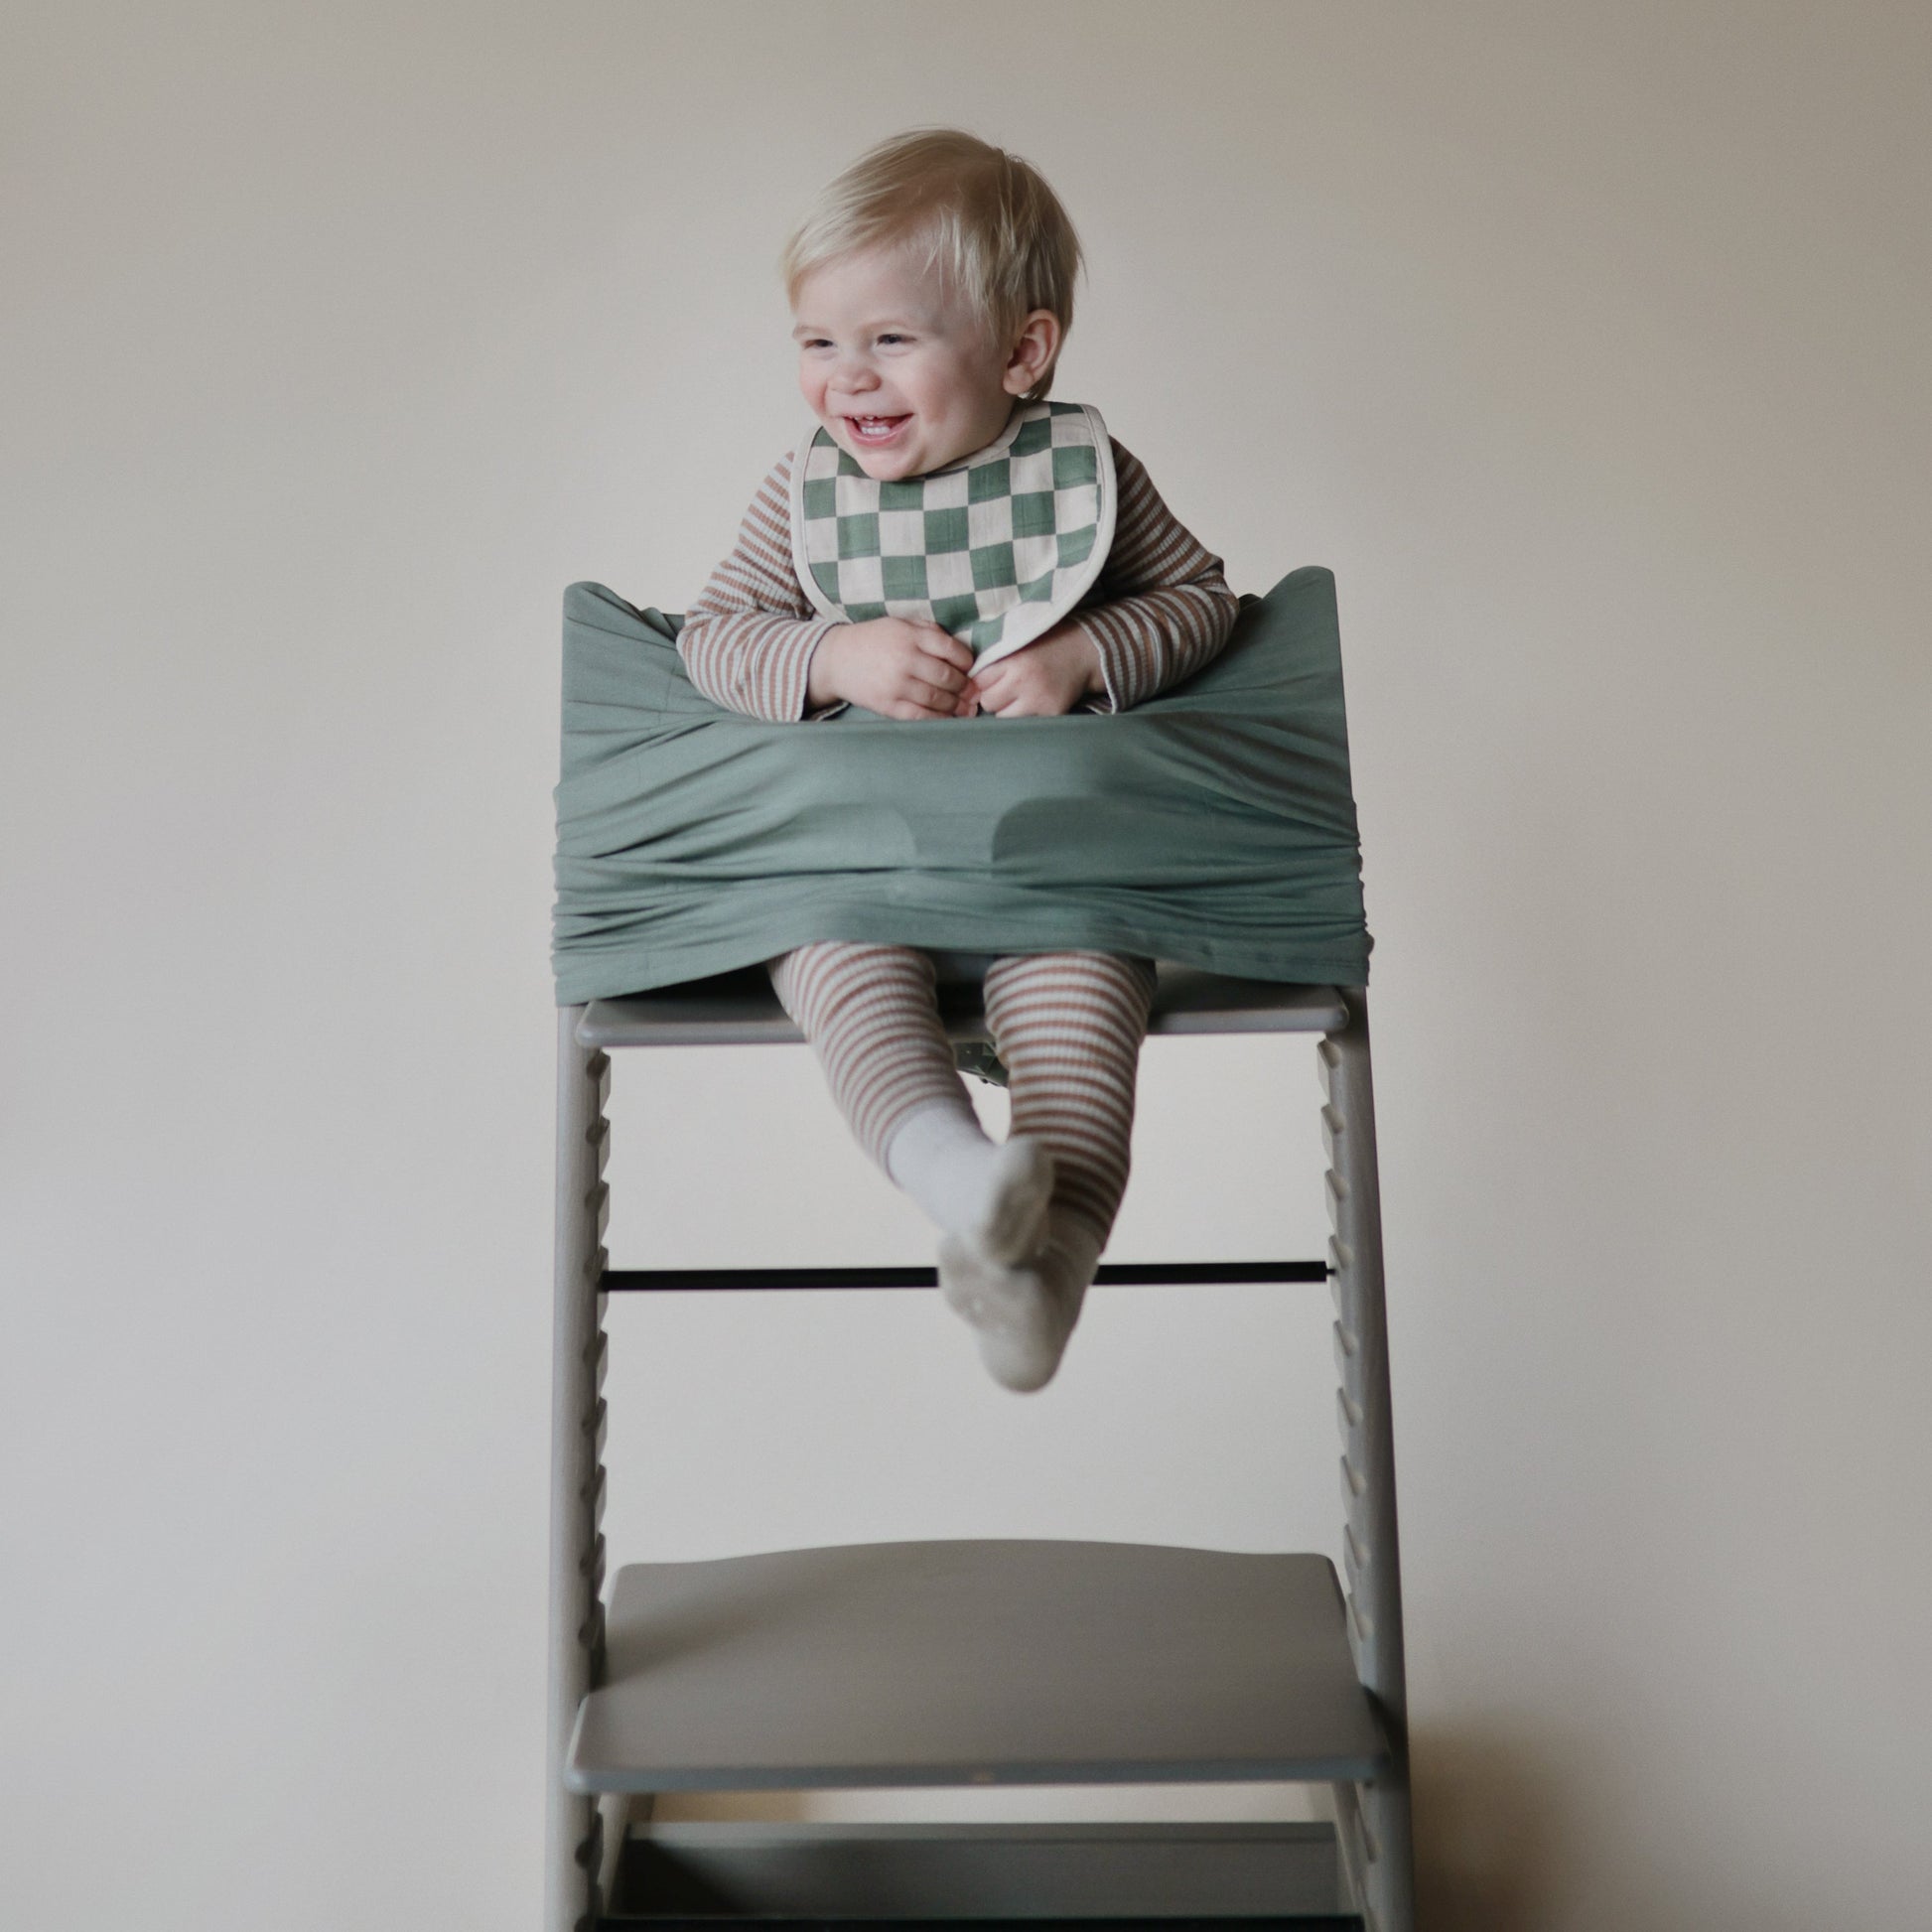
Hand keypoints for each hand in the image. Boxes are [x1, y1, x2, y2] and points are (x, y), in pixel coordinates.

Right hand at [807, 616, 976, 719]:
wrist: (836, 659)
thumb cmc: (874, 640)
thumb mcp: (900, 624)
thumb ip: (929, 632)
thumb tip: (960, 651)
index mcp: (910, 636)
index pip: (950, 649)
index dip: (967, 661)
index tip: (970, 667)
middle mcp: (904, 660)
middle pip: (947, 676)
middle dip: (965, 686)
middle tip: (973, 692)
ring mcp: (896, 685)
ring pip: (937, 699)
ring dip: (957, 706)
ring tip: (966, 708)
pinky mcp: (888, 705)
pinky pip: (921, 716)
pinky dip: (939, 719)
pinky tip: (948, 718)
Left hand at [964, 620, 1103, 717]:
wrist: (1087, 651)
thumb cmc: (1050, 642)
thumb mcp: (1021, 639)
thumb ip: (997, 655)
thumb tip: (967, 675)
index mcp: (1013, 659)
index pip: (979, 680)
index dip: (981, 681)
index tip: (989, 678)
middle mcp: (1024, 681)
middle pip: (988, 701)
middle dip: (992, 697)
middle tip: (1004, 688)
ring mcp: (1038, 700)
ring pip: (1003, 717)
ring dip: (1006, 709)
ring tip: (1019, 696)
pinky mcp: (1051, 713)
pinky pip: (1025, 722)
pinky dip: (1025, 716)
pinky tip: (1034, 702)